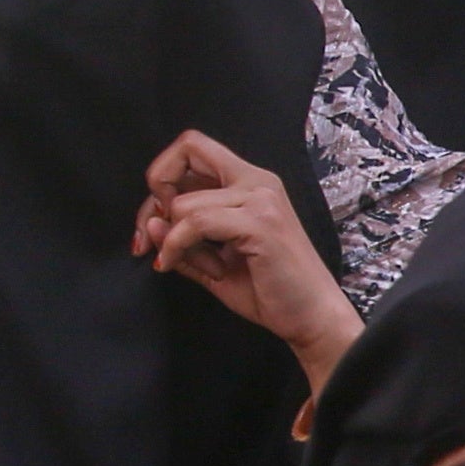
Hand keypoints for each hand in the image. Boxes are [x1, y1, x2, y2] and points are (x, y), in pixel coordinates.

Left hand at [133, 131, 357, 385]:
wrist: (312, 318)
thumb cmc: (271, 292)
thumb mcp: (215, 263)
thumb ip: (183, 241)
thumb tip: (152, 223)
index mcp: (251, 182)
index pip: (193, 147)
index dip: (164, 175)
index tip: (159, 217)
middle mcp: (257, 180)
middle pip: (185, 152)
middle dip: (154, 196)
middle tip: (152, 237)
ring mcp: (261, 199)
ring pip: (183, 201)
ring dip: (174, 239)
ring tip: (195, 265)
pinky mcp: (259, 223)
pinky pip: (194, 223)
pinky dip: (177, 247)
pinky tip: (180, 267)